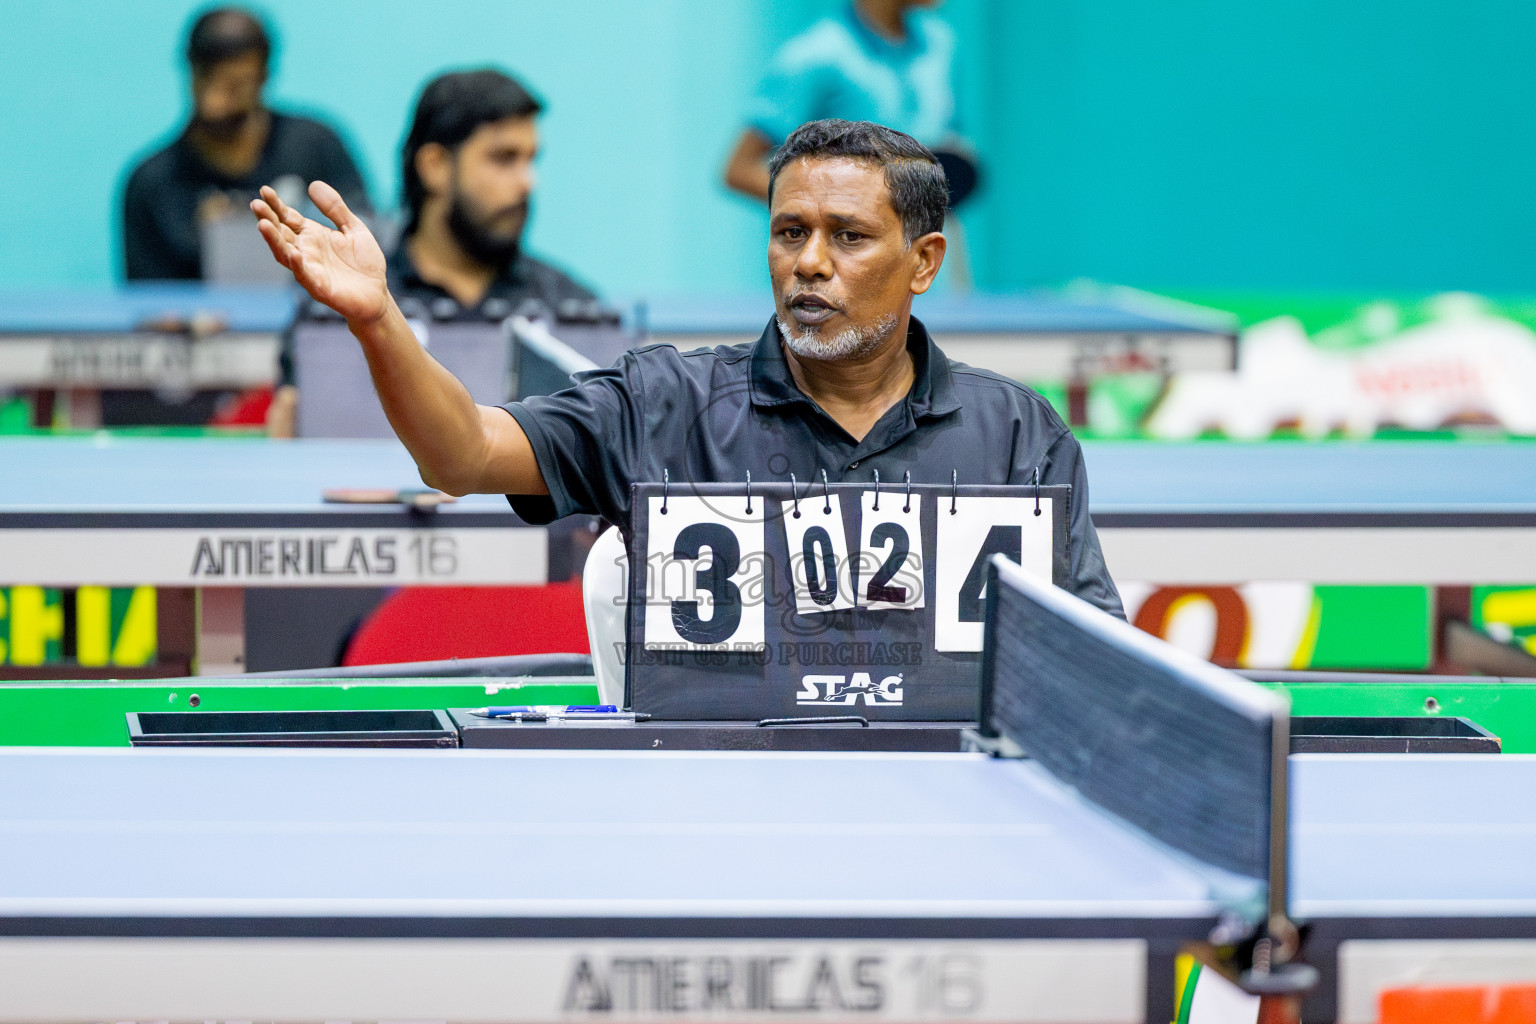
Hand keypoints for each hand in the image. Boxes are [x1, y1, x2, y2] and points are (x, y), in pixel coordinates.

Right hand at [251, 182, 389, 325]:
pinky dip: (298, 266)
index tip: (264, 190)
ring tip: (263, 224)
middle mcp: (306, 251)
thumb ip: (335, 209)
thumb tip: (313, 184)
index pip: (288, 217)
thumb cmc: (364, 263)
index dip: (276, 205)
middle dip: (267, 219)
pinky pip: (305, 276)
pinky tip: (294, 254)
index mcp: (312, 235)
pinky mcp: (319, 288)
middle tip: (256, 204)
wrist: (378, 294)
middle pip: (281, 234)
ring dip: (273, 240)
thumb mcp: (354, 228)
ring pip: (285, 254)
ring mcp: (310, 269)